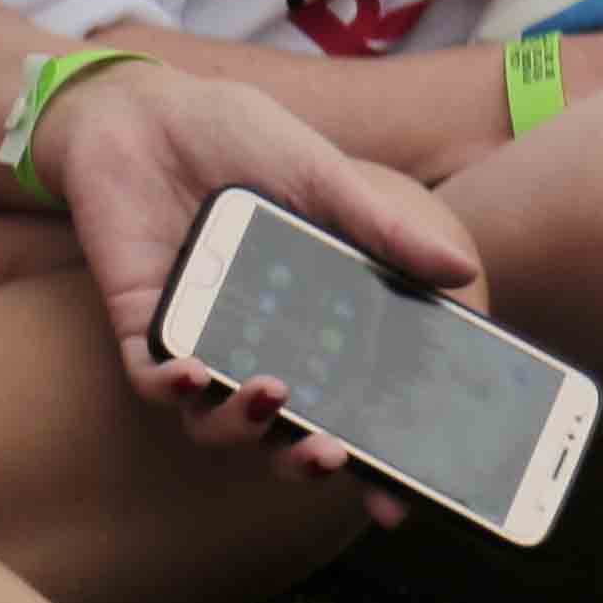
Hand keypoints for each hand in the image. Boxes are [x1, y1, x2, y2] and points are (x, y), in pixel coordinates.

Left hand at [38, 66, 485, 507]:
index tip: (401, 496)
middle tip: (336, 455)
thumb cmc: (237, 138)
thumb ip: (381, 229)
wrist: (146, 106)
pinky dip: (174, 386)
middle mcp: (255, 341)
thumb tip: (460, 273)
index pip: (346, 403)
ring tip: (275, 395)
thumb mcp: (319, 177)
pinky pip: (152, 378)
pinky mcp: (142, 322)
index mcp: (309, 318)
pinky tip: (197, 372)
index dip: (372, 457)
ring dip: (243, 425)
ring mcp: (197, 337)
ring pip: (214, 420)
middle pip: (281, 431)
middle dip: (307, 458)